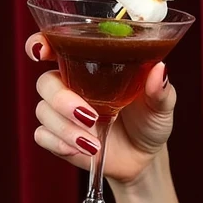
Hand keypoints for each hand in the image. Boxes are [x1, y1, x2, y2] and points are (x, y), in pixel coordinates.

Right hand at [25, 32, 176, 185]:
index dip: (41, 43)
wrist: (145, 158)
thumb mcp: (161, 105)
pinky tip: (83, 150)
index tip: (42, 50)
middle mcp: (72, 86)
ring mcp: (62, 113)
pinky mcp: (59, 138)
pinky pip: (42, 136)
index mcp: (91, 67)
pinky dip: (59, 144)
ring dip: (66, 128)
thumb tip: (160, 69)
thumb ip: (160, 90)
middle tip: (90, 116)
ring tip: (95, 144)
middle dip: (62, 100)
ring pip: (43, 111)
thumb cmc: (150, 122)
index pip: (57, 46)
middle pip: (46, 82)